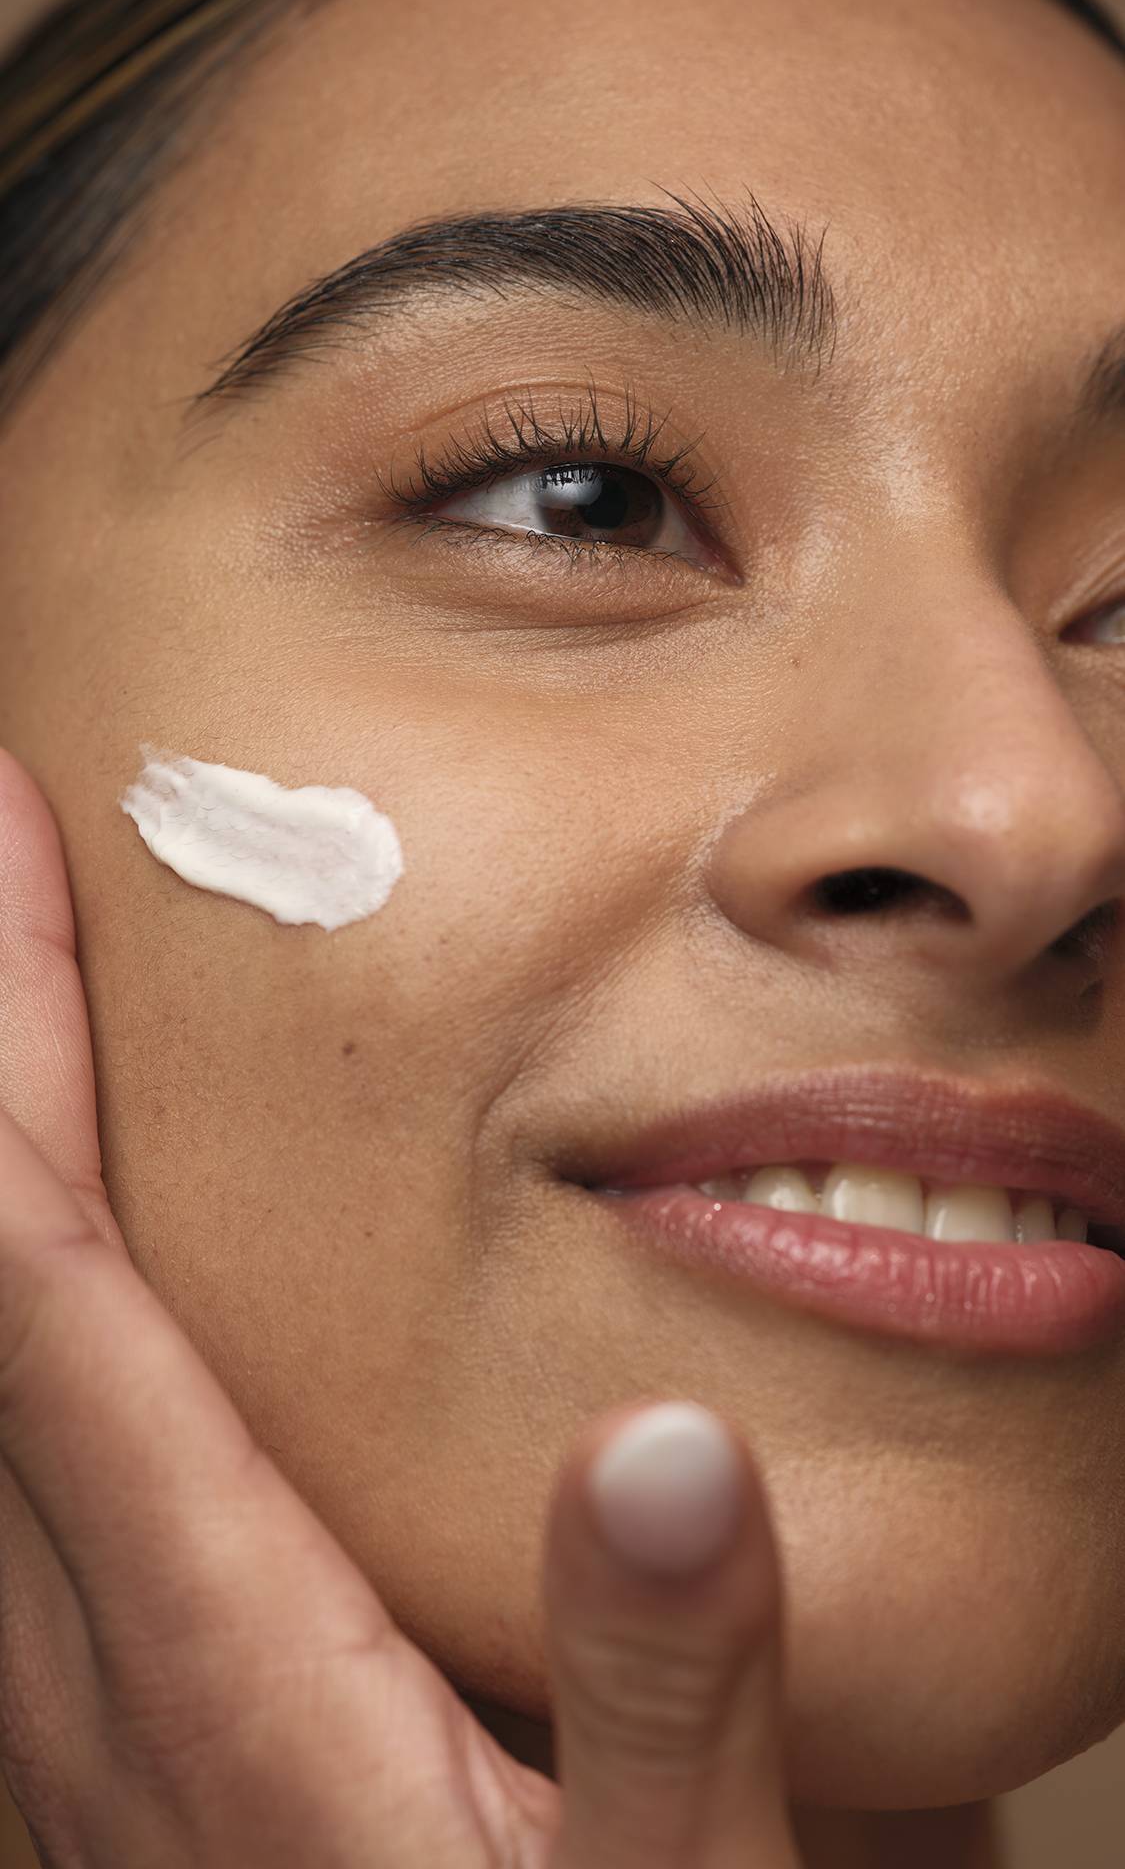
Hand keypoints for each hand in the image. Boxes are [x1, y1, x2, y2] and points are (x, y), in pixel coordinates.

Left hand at [0, 745, 802, 1867]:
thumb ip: (667, 1697)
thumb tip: (649, 1455)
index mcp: (229, 1674)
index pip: (54, 1294)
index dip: (11, 1056)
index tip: (13, 849)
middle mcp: (101, 1675)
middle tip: (2, 858)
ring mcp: (76, 1718)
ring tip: (25, 1005)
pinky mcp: (107, 1748)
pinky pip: (12, 1471)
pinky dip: (12, 1295)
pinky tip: (55, 1249)